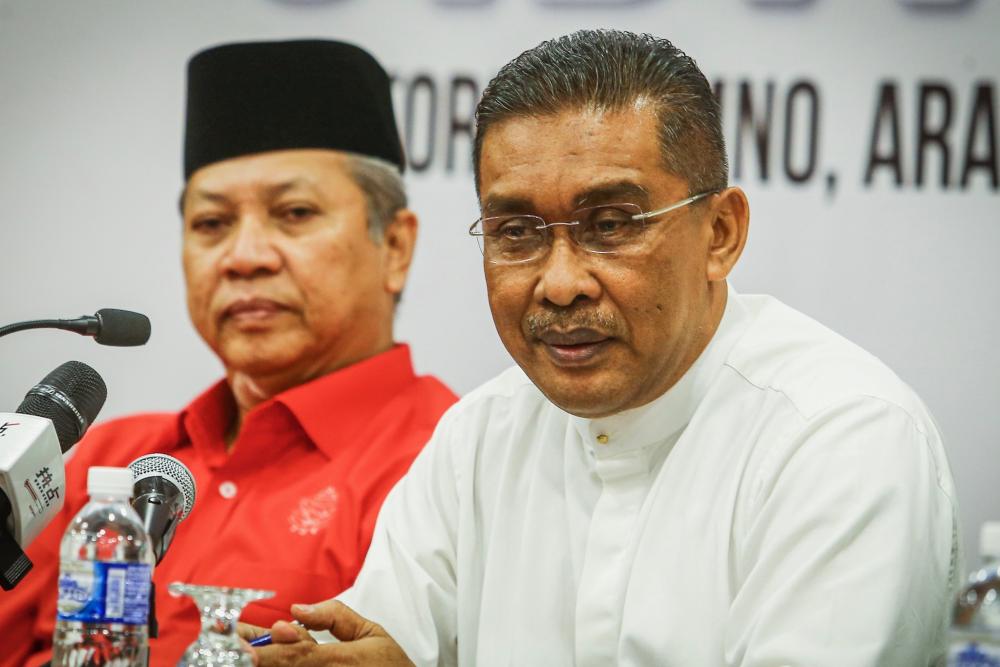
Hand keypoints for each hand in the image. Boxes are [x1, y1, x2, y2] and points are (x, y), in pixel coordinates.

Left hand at [251, 600, 413, 665]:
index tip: (243, 642)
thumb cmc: (388, 665)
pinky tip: (261, 661)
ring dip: (264, 665)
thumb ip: (334, 617)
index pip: (297, 654)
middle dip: (254, 655)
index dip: (269, 649)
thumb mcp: (370, 632)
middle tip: (226, 644)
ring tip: (238, 652)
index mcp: (339, 661)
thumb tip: (297, 610)